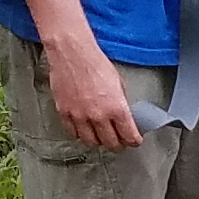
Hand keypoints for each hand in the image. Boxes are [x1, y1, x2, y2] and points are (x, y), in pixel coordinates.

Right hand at [45, 35, 143, 150]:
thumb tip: (125, 116)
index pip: (129, 136)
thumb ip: (121, 103)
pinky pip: (73, 133)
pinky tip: (84, 130)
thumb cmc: (95, 63)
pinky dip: (80, 134)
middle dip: (118, 145)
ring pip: (91, 142)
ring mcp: (80, 116)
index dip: (134, 141)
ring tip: (102, 137)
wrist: (72, 54)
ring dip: (98, 142)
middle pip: (111, 143)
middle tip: (120, 142)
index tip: (134, 141)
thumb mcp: (119, 84)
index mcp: (117, 108)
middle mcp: (98, 116)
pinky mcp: (65, 113)